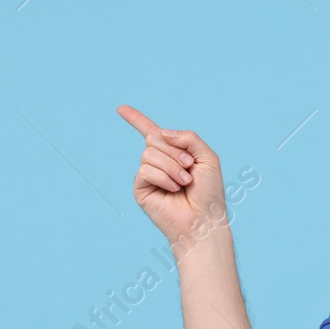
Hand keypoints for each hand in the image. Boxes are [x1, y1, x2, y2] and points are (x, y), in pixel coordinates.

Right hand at [117, 104, 227, 245]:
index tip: (120, 108)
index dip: (136, 119)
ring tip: (184, 182)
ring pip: (149, 153)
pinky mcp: (141, 188)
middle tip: (190, 168)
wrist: (204, 220)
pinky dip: (163, 177)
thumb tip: (161, 132)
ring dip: (171, 166)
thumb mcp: (207, 157)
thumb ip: (189, 137)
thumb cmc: (209, 192)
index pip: (152, 132)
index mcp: (173, 153)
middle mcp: (158, 162)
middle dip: (175, 151)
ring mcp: (148, 175)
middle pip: (154, 138)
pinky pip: (145, 170)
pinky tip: (173, 189)